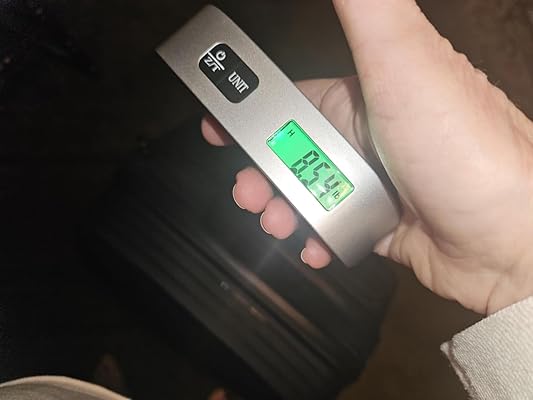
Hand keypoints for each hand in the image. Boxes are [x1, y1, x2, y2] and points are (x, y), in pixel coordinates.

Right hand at [201, 0, 532, 314]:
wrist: (513, 239)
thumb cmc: (466, 148)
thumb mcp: (404, 58)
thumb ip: (364, 8)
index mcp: (368, 93)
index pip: (295, 97)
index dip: (255, 112)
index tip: (224, 128)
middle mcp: (372, 135)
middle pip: (294, 152)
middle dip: (262, 172)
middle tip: (249, 192)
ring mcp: (378, 182)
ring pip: (309, 194)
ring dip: (284, 211)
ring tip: (279, 224)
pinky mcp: (383, 224)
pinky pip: (334, 230)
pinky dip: (317, 239)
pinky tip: (315, 246)